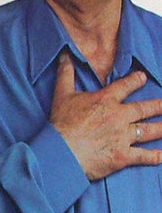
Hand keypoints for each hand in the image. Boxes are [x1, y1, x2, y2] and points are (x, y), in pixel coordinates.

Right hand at [50, 52, 161, 179]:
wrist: (61, 151)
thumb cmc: (61, 124)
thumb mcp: (62, 95)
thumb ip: (66, 74)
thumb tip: (65, 55)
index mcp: (106, 100)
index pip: (125, 86)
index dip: (136, 80)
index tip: (144, 77)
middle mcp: (119, 116)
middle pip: (144, 109)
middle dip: (158, 106)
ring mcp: (123, 137)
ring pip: (148, 131)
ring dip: (161, 128)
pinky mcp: (122, 156)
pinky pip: (143, 156)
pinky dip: (155, 156)